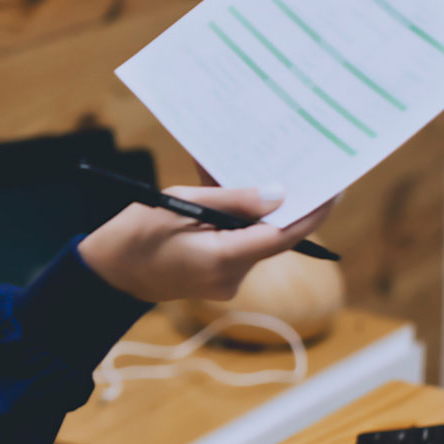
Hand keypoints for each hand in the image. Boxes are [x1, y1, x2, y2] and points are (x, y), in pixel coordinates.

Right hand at [77, 187, 333, 302]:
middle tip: (296, 162)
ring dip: (253, 208)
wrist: (108, 275)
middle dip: (282, 201)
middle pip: (272, 235)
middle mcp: (232, 277)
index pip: (285, 235)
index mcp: (223, 260)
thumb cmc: (135, 235)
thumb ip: (231, 199)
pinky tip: (223, 194)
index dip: (314, 211)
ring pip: (255, 237)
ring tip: (245, 171)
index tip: (336, 186)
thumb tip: (279, 194)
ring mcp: (227, 281)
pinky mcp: (219, 277)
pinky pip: (239, 243)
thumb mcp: (179, 203)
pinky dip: (235, 219)